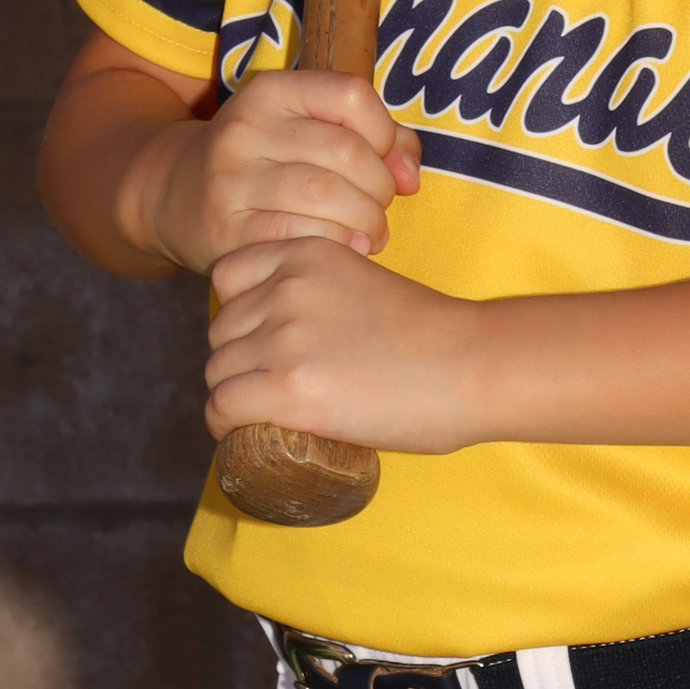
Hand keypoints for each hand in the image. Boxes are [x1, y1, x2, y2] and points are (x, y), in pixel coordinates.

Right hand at [137, 70, 420, 275]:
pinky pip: (299, 236)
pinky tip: (344, 250)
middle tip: (380, 209)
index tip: (384, 161)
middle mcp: (246, 128)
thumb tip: (410, 176)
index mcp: (271, 91)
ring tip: (369, 233)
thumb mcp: (307, 129)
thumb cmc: (265, 162)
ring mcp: (231, 179)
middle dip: (380, 188)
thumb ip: (374, 139)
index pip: (351, 95)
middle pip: (346, 152)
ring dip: (366, 222)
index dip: (384, 133)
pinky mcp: (226, 230)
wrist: (175, 196)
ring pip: (327, 195)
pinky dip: (336, 245)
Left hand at [204, 235, 482, 453]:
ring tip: (265, 415)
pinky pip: (221, 407)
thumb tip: (288, 331)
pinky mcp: (287, 389)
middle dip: (238, 360)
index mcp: (305, 253)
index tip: (258, 341)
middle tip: (269, 387)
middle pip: (219, 331)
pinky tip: (244, 434)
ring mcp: (284, 338)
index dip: (238, 313)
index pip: (227, 276)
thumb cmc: (432, 333)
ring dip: (234, 395)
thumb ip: (319, 292)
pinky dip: (225, 426)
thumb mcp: (361, 281)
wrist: (472, 365)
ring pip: (217, 372)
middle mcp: (286, 288)